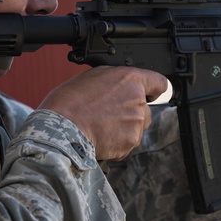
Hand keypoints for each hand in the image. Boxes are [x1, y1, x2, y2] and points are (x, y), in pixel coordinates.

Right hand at [38, 67, 168, 159]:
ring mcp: (136, 122)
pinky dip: (117, 142)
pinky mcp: (130, 142)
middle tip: (108, 114)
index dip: (154, 89)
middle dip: (131, 113)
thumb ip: (115, 81)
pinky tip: (101, 136)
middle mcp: (138, 100)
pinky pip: (128, 142)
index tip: (152, 94)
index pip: (159, 82)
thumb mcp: (92, 77)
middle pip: (145, 109)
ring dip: (124, 128)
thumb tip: (119, 86)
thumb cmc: (69, 102)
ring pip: (137, 127)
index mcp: (130, 79)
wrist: (61, 128)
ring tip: (101, 126)